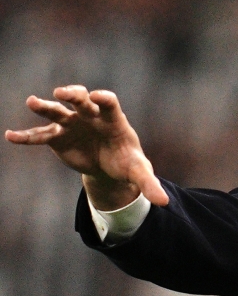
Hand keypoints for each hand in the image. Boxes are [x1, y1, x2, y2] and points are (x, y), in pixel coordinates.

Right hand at [5, 85, 168, 208]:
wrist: (109, 166)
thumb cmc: (127, 162)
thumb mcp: (139, 172)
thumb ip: (149, 184)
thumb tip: (164, 202)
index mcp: (114, 120)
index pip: (110, 104)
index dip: (104, 99)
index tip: (98, 97)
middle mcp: (91, 116)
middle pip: (82, 101)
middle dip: (73, 95)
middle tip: (63, 93)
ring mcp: (73, 124)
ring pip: (58, 112)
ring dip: (45, 107)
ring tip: (32, 102)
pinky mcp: (58, 136)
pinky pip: (41, 135)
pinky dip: (26, 136)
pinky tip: (10, 136)